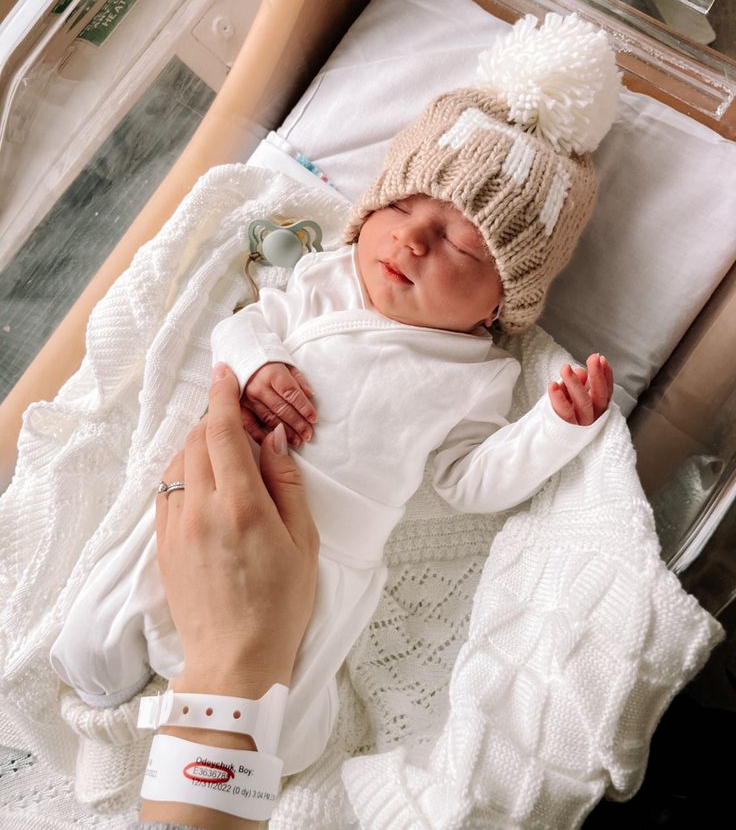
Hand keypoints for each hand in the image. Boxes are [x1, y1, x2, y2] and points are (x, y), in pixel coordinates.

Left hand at [156, 363, 318, 695]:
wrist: (234, 662)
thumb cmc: (280, 605)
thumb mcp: (302, 541)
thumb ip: (286, 482)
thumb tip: (271, 437)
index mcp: (240, 504)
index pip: (220, 430)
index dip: (222, 395)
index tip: (225, 373)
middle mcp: (200, 509)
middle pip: (195, 439)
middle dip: (213, 418)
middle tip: (237, 419)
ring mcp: (175, 527)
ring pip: (177, 462)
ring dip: (197, 445)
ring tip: (224, 452)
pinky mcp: (162, 546)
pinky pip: (167, 491)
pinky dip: (184, 473)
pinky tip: (204, 483)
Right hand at [241, 362, 316, 447]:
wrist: (239, 356)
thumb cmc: (266, 360)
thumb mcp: (285, 363)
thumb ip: (298, 380)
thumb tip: (310, 395)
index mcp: (271, 373)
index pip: (291, 393)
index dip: (304, 407)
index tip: (314, 418)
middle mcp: (258, 387)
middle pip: (281, 409)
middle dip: (297, 423)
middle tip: (308, 434)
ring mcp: (246, 398)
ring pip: (268, 419)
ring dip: (284, 431)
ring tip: (297, 441)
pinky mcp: (238, 407)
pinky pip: (249, 424)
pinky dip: (261, 435)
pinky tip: (273, 442)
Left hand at [547, 353, 613, 425]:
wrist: (551, 440)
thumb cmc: (565, 413)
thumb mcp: (574, 395)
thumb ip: (580, 383)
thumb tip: (580, 371)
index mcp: (598, 408)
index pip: (606, 390)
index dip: (606, 375)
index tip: (601, 359)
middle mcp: (594, 416)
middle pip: (599, 395)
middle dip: (597, 375)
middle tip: (592, 358)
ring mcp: (582, 424)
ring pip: (583, 403)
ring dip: (575, 383)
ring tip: (566, 368)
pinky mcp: (567, 429)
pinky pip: (564, 413)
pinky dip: (558, 399)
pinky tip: (553, 385)